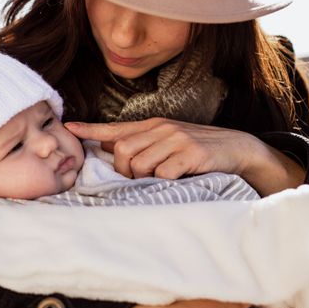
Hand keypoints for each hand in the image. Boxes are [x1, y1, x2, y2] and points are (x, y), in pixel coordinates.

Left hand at [65, 118, 304, 195]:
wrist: (238, 148)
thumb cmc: (197, 150)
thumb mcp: (167, 141)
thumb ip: (140, 144)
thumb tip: (107, 148)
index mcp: (152, 126)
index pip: (115, 128)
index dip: (91, 129)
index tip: (70, 127)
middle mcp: (161, 129)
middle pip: (122, 151)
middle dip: (123, 171)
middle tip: (137, 180)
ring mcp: (176, 139)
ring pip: (139, 163)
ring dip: (143, 179)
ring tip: (158, 181)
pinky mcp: (190, 153)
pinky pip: (163, 173)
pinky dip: (163, 181)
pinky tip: (175, 181)